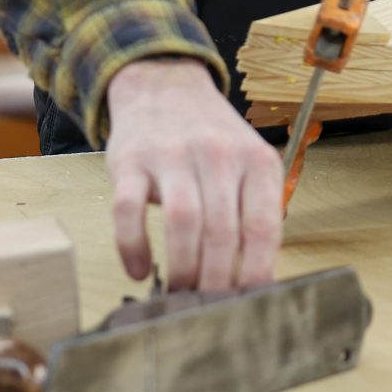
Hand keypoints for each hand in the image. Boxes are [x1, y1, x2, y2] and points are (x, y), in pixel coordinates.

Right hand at [102, 57, 282, 291]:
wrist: (165, 85)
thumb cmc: (212, 138)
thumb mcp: (249, 162)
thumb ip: (254, 211)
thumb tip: (256, 279)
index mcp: (256, 161)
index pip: (263, 225)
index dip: (257, 270)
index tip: (249, 301)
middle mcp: (218, 154)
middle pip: (222, 231)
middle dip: (215, 279)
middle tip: (208, 305)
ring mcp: (173, 155)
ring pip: (182, 222)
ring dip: (181, 267)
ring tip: (179, 292)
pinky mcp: (131, 161)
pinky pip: (128, 211)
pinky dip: (132, 247)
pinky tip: (139, 269)